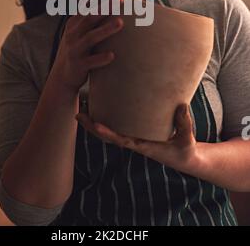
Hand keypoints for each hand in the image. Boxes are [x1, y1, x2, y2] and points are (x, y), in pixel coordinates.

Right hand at [50, 0, 124, 95]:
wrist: (63, 75)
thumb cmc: (78, 49)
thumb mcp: (79, 31)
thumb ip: (91, 17)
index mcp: (74, 23)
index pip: (87, 6)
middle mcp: (73, 34)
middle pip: (90, 18)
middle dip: (105, 7)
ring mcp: (75, 50)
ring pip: (91, 38)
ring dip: (106, 30)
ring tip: (121, 23)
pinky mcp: (78, 65)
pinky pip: (91, 61)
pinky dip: (101, 58)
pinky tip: (112, 55)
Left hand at [76, 104, 198, 173]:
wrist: (185, 159)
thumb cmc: (185, 150)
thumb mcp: (187, 139)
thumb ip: (184, 123)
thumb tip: (181, 105)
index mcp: (143, 147)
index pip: (121, 141)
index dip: (108, 133)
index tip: (95, 124)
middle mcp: (134, 143)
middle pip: (108, 137)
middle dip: (92, 127)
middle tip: (78, 114)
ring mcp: (134, 139)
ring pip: (110, 132)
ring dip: (95, 123)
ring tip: (83, 107)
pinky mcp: (136, 134)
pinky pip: (118, 128)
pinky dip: (106, 120)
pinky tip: (100, 107)